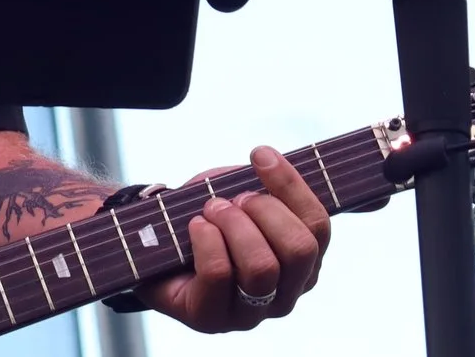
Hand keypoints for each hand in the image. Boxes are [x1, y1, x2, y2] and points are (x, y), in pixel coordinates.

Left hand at [141, 147, 331, 333]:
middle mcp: (285, 295)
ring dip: (234, 224)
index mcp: (303, 264)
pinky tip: (195, 226)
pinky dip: (207, 240)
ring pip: (262, 267)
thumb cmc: (208, 219)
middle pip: (299, 250)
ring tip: (211, 209)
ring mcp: (250, 314)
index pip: (318, 227)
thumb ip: (263, 184)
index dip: (292, 186)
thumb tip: (269, 161)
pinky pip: (220, 275)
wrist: (156, 244)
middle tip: (235, 197)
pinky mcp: (211, 319)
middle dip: (264, 210)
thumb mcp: (239, 193)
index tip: (261, 154)